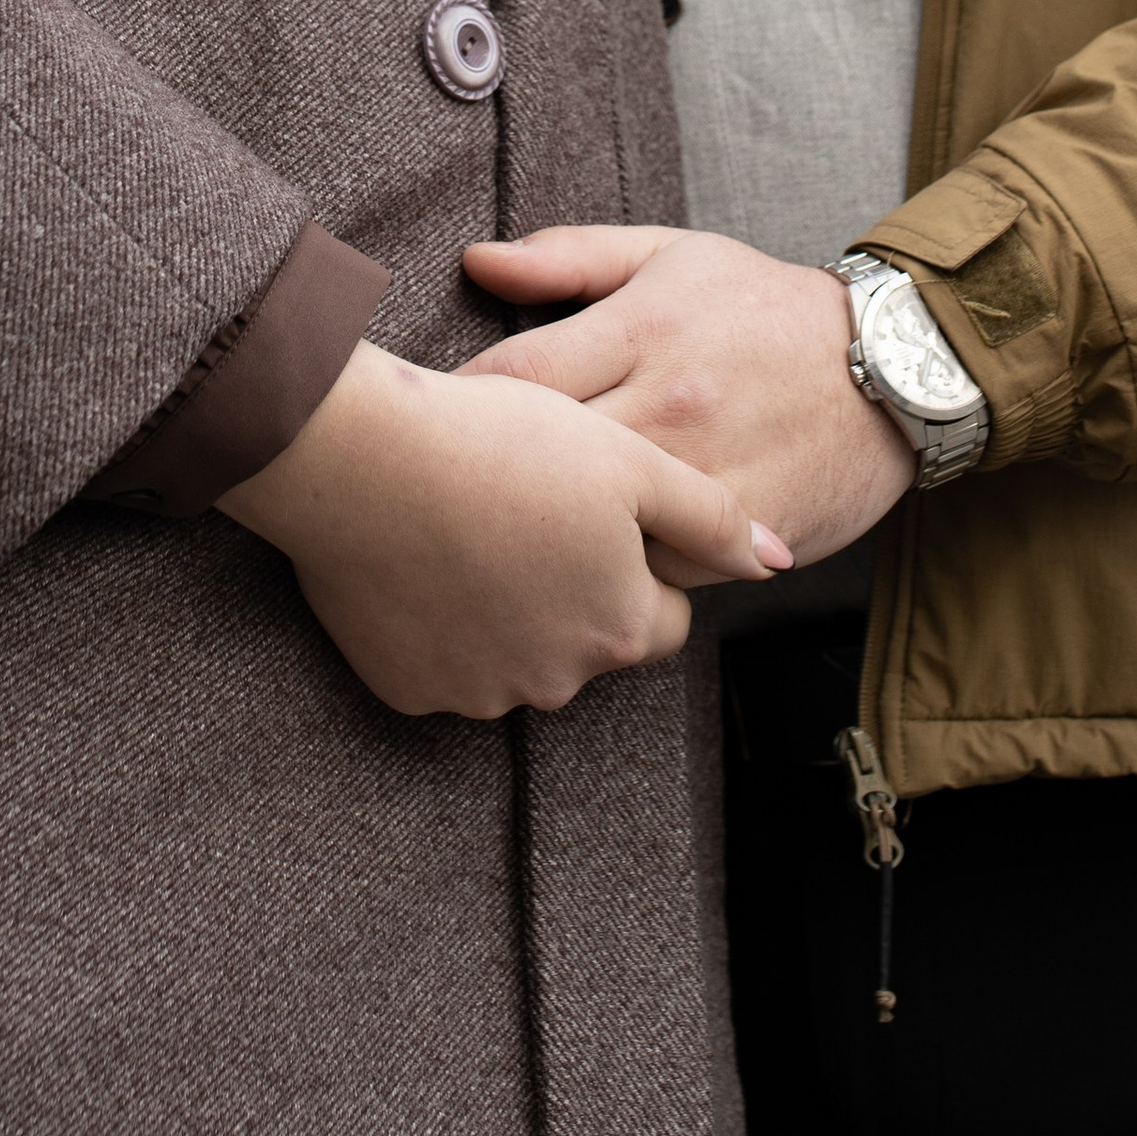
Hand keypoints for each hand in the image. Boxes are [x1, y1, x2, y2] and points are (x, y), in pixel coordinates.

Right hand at [218, 336, 787, 719]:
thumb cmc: (501, 444)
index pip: (659, 616)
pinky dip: (439, 623)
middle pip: (587, 640)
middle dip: (572, 589)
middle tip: (527, 507)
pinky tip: (424, 556)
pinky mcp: (407, 688)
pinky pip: (441, 661)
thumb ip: (711, 517)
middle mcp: (555, 680)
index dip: (635, 559)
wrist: (360, 458)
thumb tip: (777, 559)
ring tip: (473, 525)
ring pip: (515, 654)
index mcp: (618, 625)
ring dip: (506, 609)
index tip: (593, 509)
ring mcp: (476, 691)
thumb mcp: (627, 461)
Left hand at [462, 225, 915, 572]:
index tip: (432, 428)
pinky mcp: (745, 530)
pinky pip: (658, 572)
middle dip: (485, 483)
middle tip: (445, 496)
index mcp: (640, 327)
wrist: (895, 369)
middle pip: (539, 460)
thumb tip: (476, 262)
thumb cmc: (766, 309)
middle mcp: (669, 400)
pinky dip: (623, 573)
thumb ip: (570, 257)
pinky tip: (596, 565)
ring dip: (550, 540)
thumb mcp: (672, 255)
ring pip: (594, 530)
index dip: (455, 409)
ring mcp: (709, 470)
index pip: (511, 376)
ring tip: (506, 542)